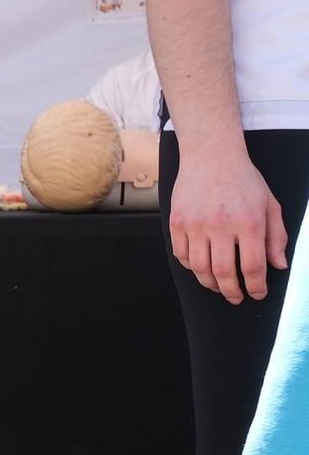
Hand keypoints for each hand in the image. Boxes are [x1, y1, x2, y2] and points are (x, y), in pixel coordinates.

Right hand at [168, 142, 288, 302]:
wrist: (211, 156)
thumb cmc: (243, 180)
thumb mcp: (270, 205)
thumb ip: (276, 236)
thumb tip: (278, 266)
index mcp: (248, 222)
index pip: (252, 266)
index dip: (256, 287)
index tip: (258, 293)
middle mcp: (220, 225)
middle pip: (223, 272)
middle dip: (232, 292)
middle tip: (237, 298)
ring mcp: (195, 224)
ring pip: (199, 268)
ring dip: (210, 284)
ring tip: (219, 287)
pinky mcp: (177, 222)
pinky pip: (181, 255)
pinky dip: (191, 267)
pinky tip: (201, 268)